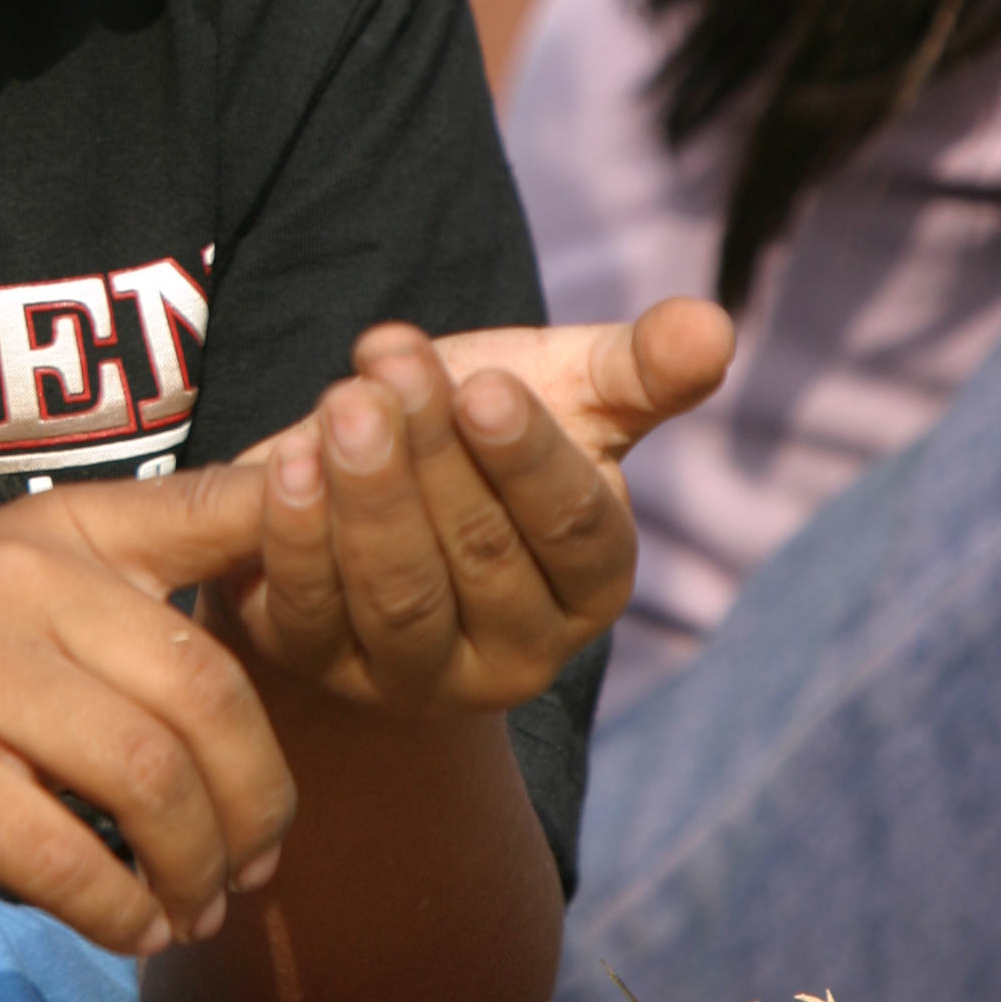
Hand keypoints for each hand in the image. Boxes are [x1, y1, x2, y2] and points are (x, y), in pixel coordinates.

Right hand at [0, 470, 296, 960]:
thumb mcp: (19, 597)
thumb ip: (136, 592)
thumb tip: (300, 577)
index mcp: (62, 525)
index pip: (220, 512)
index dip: (314, 540)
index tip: (378, 587)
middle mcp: (19, 573)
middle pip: (206, 688)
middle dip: (259, 797)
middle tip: (258, 864)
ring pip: (150, 777)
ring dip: (195, 867)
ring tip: (196, 907)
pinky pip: (65, 854)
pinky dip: (119, 911)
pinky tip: (131, 927)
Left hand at [227, 300, 730, 714]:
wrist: (366, 477)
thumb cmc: (474, 430)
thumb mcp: (560, 390)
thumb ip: (639, 368)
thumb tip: (713, 324)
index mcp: (592, 583)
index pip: (574, 530)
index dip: (527, 457)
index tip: (482, 386)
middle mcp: (518, 653)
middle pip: (481, 557)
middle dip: (433, 453)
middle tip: (393, 366)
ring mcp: (418, 677)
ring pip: (400, 596)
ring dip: (369, 496)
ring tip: (343, 404)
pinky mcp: (324, 669)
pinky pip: (311, 613)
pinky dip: (296, 536)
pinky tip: (286, 460)